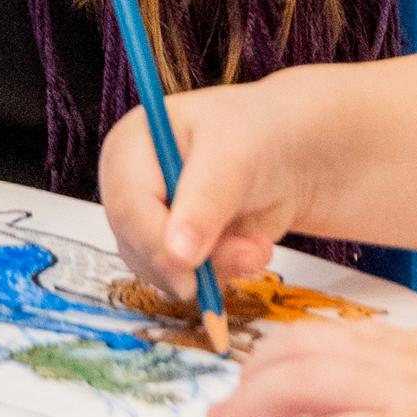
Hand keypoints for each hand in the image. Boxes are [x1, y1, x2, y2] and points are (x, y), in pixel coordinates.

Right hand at [98, 82, 314, 291]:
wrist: (290, 155)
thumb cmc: (258, 134)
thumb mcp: (234, 154)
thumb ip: (206, 200)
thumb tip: (178, 254)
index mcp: (129, 149)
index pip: (127, 207)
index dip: (156, 242)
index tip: (193, 269)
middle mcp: (131, 189)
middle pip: (138, 246)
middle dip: (196, 261)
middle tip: (251, 254)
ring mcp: (151, 223)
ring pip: (162, 272)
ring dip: (215, 270)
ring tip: (257, 246)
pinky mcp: (174, 251)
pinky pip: (184, 282)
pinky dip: (220, 276)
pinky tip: (249, 250)